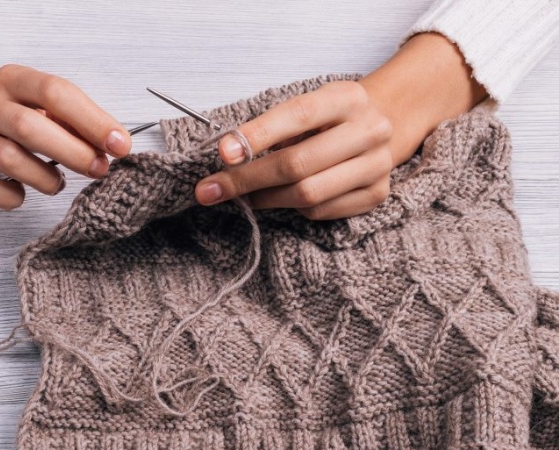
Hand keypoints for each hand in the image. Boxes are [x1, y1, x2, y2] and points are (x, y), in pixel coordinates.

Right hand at [0, 21, 129, 210]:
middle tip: (99, 169)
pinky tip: (23, 193)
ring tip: (58, 183)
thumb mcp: (39, 103)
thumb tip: (111, 148)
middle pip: (28, 126)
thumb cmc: (12, 114)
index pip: (54, 92)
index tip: (120, 145)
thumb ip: (73, 121)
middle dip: (72, 152)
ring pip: (8, 159)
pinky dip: (12, 197)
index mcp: (11, 79)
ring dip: (44, 177)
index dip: (92, 120)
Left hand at [194, 33, 487, 219]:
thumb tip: (227, 155)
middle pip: (298, 164)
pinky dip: (291, 209)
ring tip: (241, 197)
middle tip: (209, 190)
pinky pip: (320, 212)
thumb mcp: (305, 108)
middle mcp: (371, 130)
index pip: (297, 116)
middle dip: (247, 179)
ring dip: (264, 199)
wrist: (380, 126)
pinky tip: (279, 198)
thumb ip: (269, 128)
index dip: (257, 135)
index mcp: (348, 98)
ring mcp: (378, 165)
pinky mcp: (377, 195)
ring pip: (308, 194)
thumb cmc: (327, 119)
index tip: (222, 153)